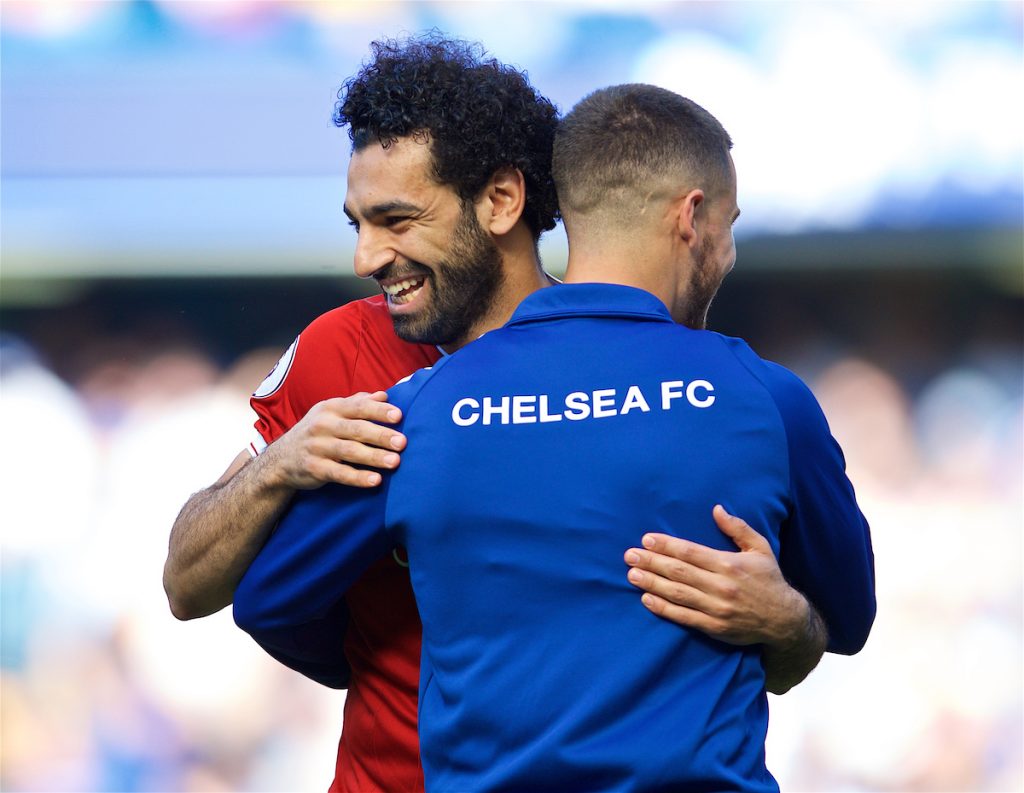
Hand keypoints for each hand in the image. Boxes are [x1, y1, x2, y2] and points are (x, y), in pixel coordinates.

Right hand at [262, 392, 405, 489]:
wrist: (280, 459)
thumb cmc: (316, 432)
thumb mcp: (331, 412)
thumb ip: (357, 403)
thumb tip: (384, 396)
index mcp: (331, 408)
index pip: (358, 406)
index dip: (378, 411)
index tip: (399, 416)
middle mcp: (323, 425)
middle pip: (356, 429)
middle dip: (381, 435)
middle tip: (403, 442)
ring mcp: (317, 447)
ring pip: (350, 451)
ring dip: (374, 457)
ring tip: (395, 462)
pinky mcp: (314, 468)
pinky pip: (339, 473)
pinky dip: (358, 477)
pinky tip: (375, 480)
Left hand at [623, 505, 808, 647]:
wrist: (785, 620)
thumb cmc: (769, 580)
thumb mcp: (761, 548)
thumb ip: (738, 528)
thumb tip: (717, 509)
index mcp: (730, 564)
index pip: (691, 552)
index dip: (667, 545)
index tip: (647, 539)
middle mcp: (721, 586)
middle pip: (679, 572)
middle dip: (652, 562)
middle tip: (629, 555)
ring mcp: (717, 608)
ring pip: (678, 594)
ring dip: (652, 583)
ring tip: (632, 575)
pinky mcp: (715, 627)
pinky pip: (684, 617)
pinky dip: (664, 608)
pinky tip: (647, 599)